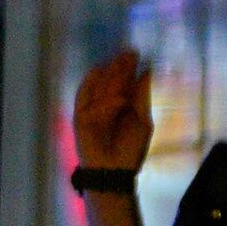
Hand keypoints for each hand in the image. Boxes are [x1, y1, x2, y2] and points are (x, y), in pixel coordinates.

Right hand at [73, 49, 153, 179]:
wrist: (114, 173)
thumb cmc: (130, 150)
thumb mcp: (142, 120)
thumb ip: (142, 96)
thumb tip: (147, 70)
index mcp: (123, 106)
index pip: (126, 83)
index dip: (130, 68)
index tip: (137, 53)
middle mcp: (107, 106)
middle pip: (112, 82)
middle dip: (120, 66)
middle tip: (128, 52)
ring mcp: (93, 111)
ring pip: (99, 87)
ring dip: (108, 72)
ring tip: (117, 59)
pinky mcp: (79, 118)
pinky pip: (83, 98)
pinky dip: (89, 85)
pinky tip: (97, 71)